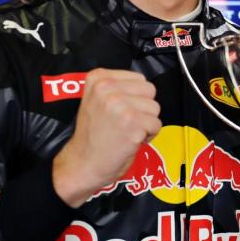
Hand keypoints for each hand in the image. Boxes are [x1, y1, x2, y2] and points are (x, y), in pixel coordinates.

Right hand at [52, 68, 160, 206]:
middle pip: (149, 90)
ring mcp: (120, 105)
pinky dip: (148, 136)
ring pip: (155, 107)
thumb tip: (144, 85)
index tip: (120, 111)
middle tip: (125, 122)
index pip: (139, 78)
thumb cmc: (93, 134)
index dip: (135, 97)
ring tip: (127, 131)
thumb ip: (117, 87)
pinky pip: (156, 124)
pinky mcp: (132, 123)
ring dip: (146, 122)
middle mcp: (107, 88)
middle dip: (143, 108)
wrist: (83, 162)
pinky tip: (131, 140)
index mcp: (98, 78)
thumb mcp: (95, 99)